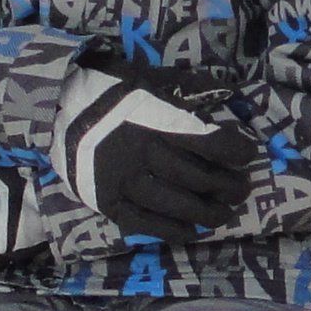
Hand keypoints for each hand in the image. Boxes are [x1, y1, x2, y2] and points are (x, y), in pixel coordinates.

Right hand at [56, 58, 255, 240]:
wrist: (62, 108)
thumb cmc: (117, 92)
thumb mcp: (156, 79)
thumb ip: (193, 88)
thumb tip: (234, 96)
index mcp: (160, 120)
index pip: (212, 143)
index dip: (237, 152)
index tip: (248, 155)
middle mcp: (144, 153)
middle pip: (199, 178)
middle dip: (228, 187)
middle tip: (241, 189)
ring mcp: (125, 181)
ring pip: (177, 205)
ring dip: (208, 213)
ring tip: (224, 214)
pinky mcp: (108, 202)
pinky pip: (146, 224)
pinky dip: (174, 231)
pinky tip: (193, 232)